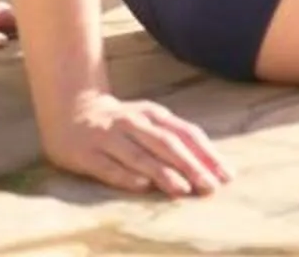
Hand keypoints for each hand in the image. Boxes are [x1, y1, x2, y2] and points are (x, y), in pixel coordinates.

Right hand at [43, 92, 228, 197]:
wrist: (71, 109)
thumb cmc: (121, 121)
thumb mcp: (149, 121)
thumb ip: (174, 137)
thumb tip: (209, 164)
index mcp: (153, 114)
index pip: (186, 133)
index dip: (207, 153)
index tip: (226, 175)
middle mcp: (133, 122)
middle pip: (166, 144)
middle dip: (190, 165)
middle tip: (210, 186)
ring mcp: (109, 136)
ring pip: (139, 155)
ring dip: (163, 172)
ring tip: (182, 189)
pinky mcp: (86, 153)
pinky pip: (108, 166)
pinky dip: (125, 176)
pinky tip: (142, 186)